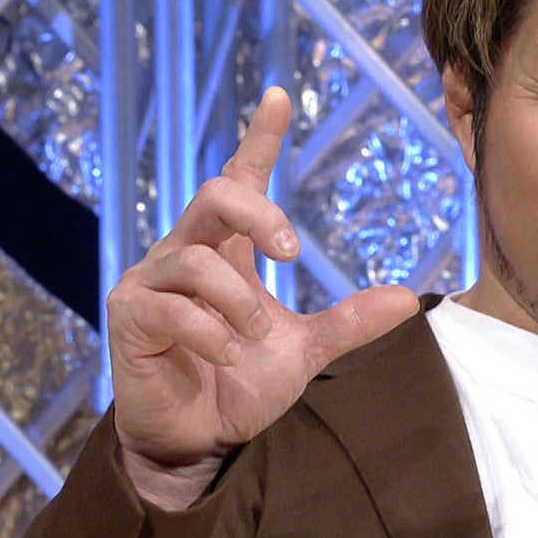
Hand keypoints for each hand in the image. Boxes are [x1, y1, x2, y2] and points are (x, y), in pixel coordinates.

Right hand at [105, 86, 418, 508]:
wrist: (197, 441)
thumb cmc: (241, 384)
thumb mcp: (305, 351)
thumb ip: (349, 324)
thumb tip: (408, 299)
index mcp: (228, 249)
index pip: (240, 180)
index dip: (258, 138)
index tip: (280, 97)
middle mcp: (186, 252)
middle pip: (215, 195)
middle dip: (259, 214)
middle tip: (291, 252)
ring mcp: (151, 281)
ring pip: (197, 260)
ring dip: (238, 302)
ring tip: (256, 338)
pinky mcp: (129, 316)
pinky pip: (170, 306)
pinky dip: (211, 333)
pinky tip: (227, 356)